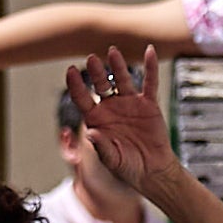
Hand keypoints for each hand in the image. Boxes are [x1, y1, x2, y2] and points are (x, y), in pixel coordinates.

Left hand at [68, 47, 181, 197]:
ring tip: (112, 52)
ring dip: (118, 65)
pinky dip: (150, 68)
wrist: (152, 171)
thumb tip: (91, 134)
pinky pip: (150, 83)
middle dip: (96, 72)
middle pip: (101, 84)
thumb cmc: (128, 167)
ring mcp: (129, 103)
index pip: (82, 98)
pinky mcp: (148, 104)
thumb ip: (101, 147)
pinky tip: (149, 51)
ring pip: (122, 79)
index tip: (70, 70)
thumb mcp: (112, 160)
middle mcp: (111, 108)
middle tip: (91, 59)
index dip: (75, 85)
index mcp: (96, 119)